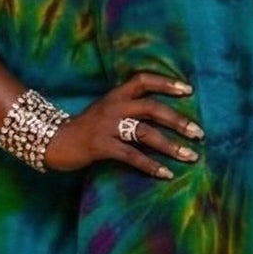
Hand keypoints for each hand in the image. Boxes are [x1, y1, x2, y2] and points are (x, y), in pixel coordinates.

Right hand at [43, 71, 201, 176]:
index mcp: (115, 95)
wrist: (53, 141)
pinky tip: (166, 174)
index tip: (188, 91)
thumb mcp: (106, 111)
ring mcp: (106, 126)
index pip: (143, 80)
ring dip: (171, 146)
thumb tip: (162, 117)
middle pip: (152, 108)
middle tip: (199, 133)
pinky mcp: (101, 146)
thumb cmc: (85, 128)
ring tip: (190, 156)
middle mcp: (113, 107)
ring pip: (145, 133)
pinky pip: (131, 156)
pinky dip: (151, 166)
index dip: (166, 83)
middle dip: (178, 121)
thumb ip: (129, 109)